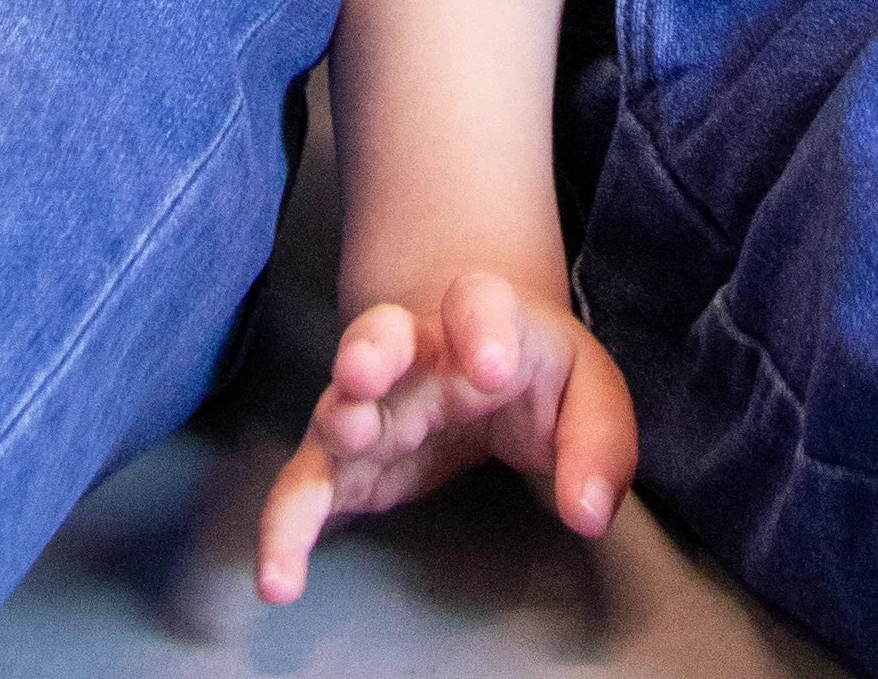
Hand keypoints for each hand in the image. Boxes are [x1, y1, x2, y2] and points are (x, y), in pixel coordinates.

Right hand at [255, 269, 638, 600]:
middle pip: (384, 334)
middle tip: (364, 370)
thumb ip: (599, 445)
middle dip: (372, 348)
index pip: (478, 302)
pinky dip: (287, 528)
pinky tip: (278, 576)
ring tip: (339, 434)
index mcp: (481, 322)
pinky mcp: (347, 463)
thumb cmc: (535, 372)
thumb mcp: (587, 392)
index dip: (481, 325)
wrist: (476, 347)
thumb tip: (588, 512)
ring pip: (338, 403)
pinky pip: (306, 489)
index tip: (492, 366)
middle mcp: (414, 355)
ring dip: (334, 419)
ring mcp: (373, 405)